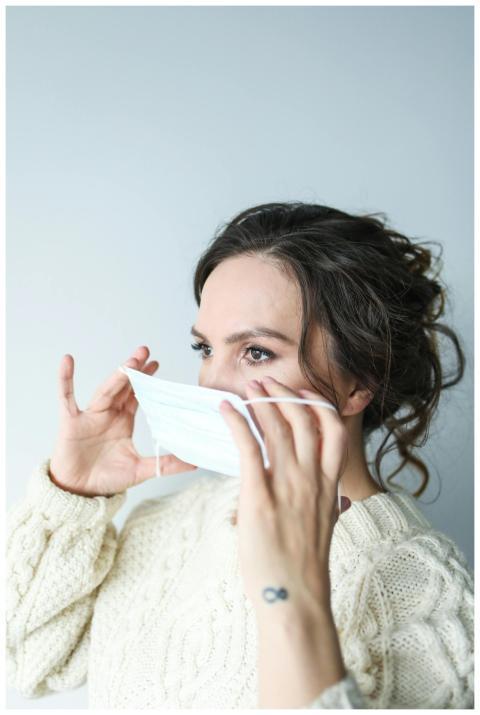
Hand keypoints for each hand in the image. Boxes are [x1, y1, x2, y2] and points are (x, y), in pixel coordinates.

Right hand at [49, 346, 197, 496]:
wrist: (79, 493)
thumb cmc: (107, 479)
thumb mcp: (140, 470)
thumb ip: (165, 465)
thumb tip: (195, 463)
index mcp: (123, 422)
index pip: (136, 395)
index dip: (146, 380)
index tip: (156, 364)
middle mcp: (107, 414)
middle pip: (122, 386)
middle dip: (133, 369)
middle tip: (145, 351)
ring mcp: (89, 416)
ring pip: (105, 390)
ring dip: (116, 375)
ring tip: (130, 361)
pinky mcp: (71, 421)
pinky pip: (67, 397)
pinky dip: (66, 379)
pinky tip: (68, 360)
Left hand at [219, 376, 349, 617]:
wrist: (295, 598)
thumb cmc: (305, 567)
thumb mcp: (327, 529)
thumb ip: (331, 507)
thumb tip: (338, 502)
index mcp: (328, 486)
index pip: (333, 432)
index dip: (318, 407)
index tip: (302, 394)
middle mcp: (312, 479)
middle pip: (303, 421)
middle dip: (284, 395)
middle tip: (266, 383)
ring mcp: (287, 486)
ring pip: (277, 428)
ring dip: (260, 402)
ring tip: (247, 389)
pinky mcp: (260, 496)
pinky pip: (249, 447)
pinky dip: (237, 423)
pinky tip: (226, 410)